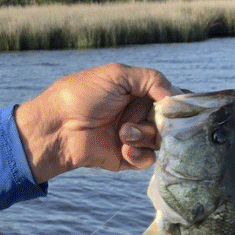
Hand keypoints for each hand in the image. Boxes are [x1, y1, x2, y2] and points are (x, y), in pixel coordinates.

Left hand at [13, 63, 175, 182]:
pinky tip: (122, 147)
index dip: (175, 103)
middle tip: (148, 121)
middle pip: (169, 121)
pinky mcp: (126, 156)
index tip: (174, 108)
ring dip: (144, 135)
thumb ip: (151, 79)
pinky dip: (138, 153)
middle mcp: (136, 112)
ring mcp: (132, 135)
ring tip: (123, 133)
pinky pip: (148, 159)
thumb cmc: (82, 95)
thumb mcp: (116, 74)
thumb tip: (177, 95)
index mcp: (135, 91)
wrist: (58, 128)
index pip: (168, 98)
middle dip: (162, 122)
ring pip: (160, 140)